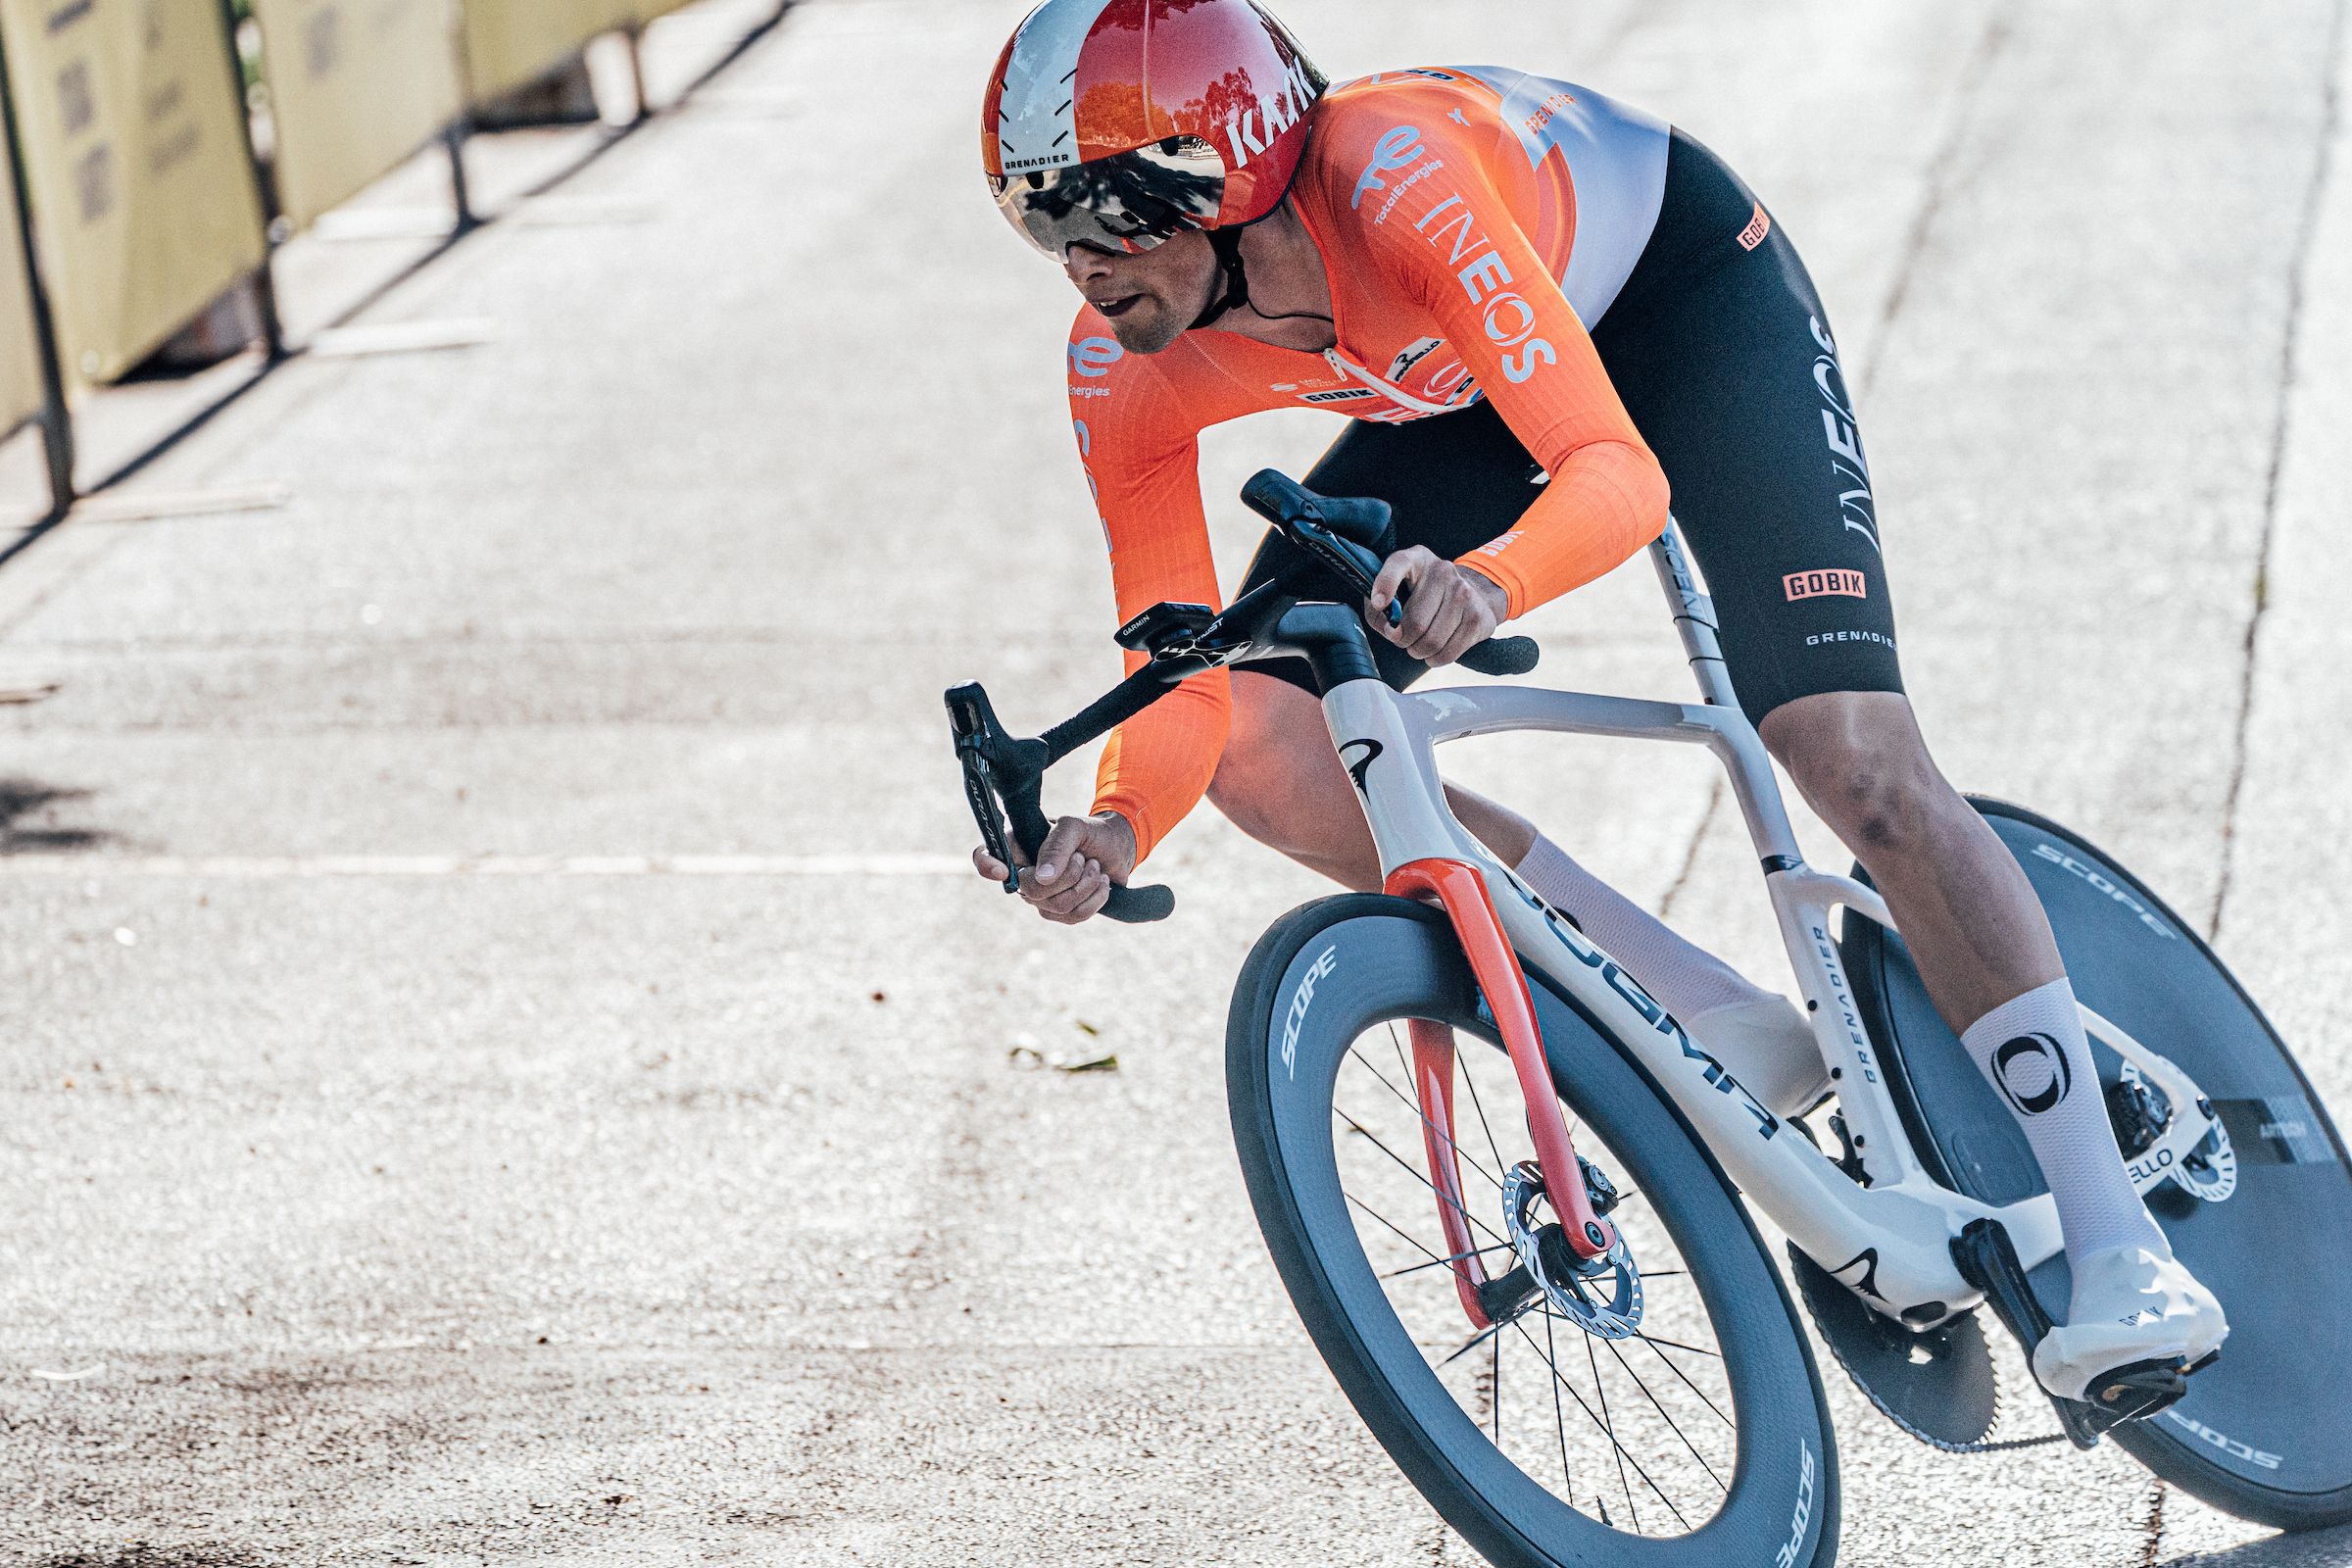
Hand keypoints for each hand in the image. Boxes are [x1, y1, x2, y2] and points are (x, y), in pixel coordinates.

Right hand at [971, 810, 1138, 925]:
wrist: (1118, 849)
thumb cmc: (1091, 833)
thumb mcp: (1075, 828)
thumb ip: (1057, 846)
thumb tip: (1042, 878)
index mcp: (1017, 846)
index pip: (985, 857)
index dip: (986, 866)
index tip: (1002, 872)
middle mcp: (1023, 873)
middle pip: (1031, 890)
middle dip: (1067, 875)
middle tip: (1083, 857)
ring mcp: (1040, 896)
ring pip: (1055, 906)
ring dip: (1085, 885)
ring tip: (1095, 867)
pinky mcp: (1060, 912)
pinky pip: (1072, 917)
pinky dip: (1094, 899)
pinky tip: (1101, 883)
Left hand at [1367, 547, 1510, 666]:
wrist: (1472, 593)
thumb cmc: (1423, 596)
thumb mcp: (1397, 591)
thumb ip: (1378, 609)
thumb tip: (1388, 627)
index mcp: (1417, 559)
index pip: (1398, 564)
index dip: (1385, 584)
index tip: (1378, 603)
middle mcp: (1442, 572)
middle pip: (1415, 622)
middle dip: (1402, 639)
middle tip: (1402, 639)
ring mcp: (1464, 593)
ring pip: (1432, 641)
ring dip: (1418, 651)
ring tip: (1418, 645)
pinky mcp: (1477, 617)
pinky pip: (1448, 653)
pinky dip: (1435, 659)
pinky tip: (1433, 651)